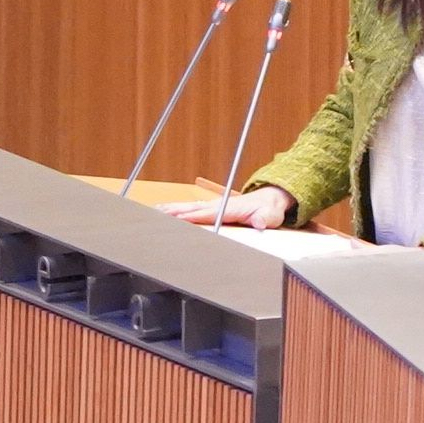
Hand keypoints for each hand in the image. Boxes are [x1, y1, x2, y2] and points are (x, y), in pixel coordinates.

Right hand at [160, 182, 294, 230]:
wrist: (268, 200)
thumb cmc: (267, 210)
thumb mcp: (270, 216)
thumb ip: (265, 219)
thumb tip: (260, 222)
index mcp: (228, 209)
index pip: (207, 214)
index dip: (192, 217)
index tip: (178, 220)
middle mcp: (217, 205)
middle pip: (191, 208)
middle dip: (174, 212)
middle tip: (155, 214)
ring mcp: (212, 206)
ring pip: (187, 207)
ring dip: (170, 209)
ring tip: (152, 212)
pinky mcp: (210, 209)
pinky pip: (189, 209)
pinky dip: (175, 209)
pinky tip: (163, 211)